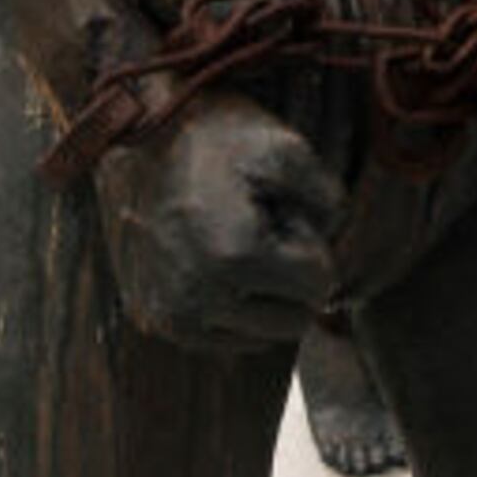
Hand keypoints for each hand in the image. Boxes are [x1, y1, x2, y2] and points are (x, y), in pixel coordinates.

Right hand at [91, 88, 341, 350]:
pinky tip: (216, 261)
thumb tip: (337, 242)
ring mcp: (172, 314)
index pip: (319, 284)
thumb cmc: (218, 138)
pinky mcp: (156, 319)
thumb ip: (329, 198)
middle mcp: (198, 298)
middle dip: (290, 276)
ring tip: (237, 242)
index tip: (283, 210)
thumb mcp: (286, 148)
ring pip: (261, 335)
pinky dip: (234, 308)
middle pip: (294, 319)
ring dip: (263, 295)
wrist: (140, 136)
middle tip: (264, 229)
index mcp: (233, 255)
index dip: (312, 243)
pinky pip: (225, 340)